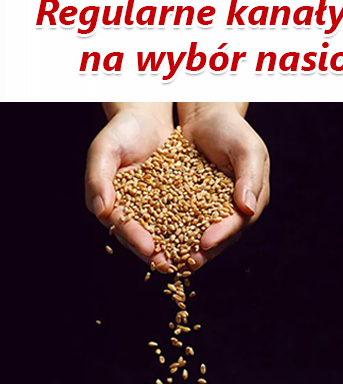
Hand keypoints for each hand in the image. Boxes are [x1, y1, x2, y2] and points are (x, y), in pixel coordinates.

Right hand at [85, 102, 174, 267]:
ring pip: (163, 234)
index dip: (135, 239)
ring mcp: (151, 210)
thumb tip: (100, 209)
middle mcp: (130, 211)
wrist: (145, 118)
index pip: (122, 226)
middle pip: (142, 237)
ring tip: (188, 261)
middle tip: (170, 266)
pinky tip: (203, 240)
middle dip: (156, 253)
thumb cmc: (120, 131)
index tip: (149, 249)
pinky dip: (190, 232)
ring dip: (174, 250)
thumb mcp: (104, 150)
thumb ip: (97, 178)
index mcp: (109, 204)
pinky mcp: (171, 204)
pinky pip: (181, 221)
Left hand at [178, 103, 269, 269]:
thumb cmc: (232, 128)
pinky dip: (173, 231)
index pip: (238, 223)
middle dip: (204, 251)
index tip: (205, 243)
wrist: (208, 113)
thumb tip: (248, 209)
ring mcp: (214, 208)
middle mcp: (235, 209)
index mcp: (253, 199)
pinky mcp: (194, 203)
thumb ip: (250, 178)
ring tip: (172, 260)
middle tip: (187, 263)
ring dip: (188, 248)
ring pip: (202, 233)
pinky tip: (159, 240)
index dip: (222, 235)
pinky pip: (185, 221)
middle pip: (221, 236)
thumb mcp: (246, 148)